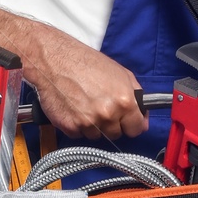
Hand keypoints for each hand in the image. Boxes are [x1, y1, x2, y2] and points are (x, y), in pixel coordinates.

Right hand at [26, 27, 148, 139]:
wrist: (55, 60)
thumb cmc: (86, 63)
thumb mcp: (121, 74)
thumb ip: (136, 98)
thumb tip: (143, 121)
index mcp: (124, 102)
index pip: (135, 129)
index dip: (130, 124)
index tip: (125, 121)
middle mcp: (107, 114)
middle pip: (115, 134)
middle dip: (110, 124)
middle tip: (99, 107)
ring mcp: (88, 123)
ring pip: (96, 136)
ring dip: (92, 126)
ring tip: (84, 105)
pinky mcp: (70, 127)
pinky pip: (78, 135)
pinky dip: (76, 125)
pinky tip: (73, 108)